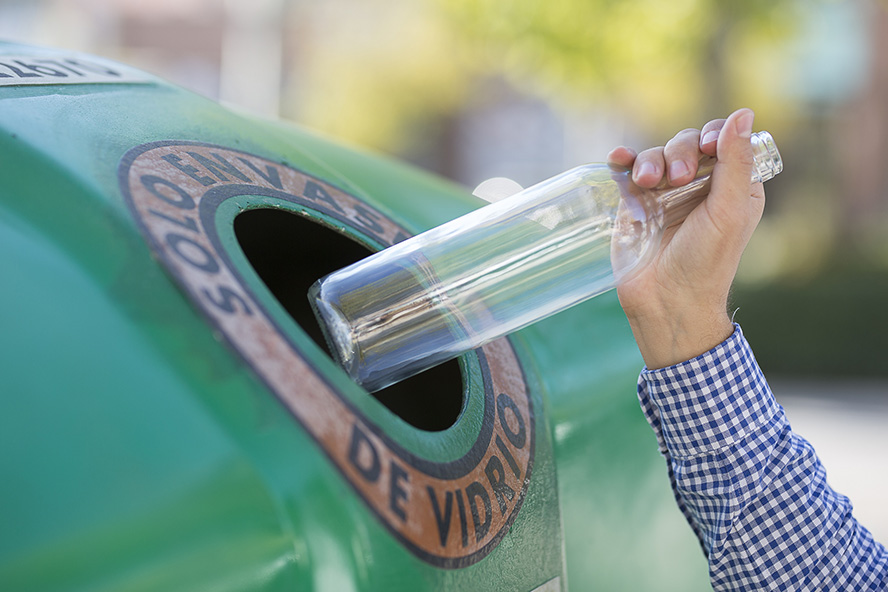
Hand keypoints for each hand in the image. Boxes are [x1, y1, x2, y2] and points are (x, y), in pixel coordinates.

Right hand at [607, 108, 765, 368]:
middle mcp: (699, 186)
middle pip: (687, 144)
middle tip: (675, 180)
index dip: (713, 136)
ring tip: (646, 183)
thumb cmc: (706, 262)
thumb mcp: (728, 210)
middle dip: (679, 153)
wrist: (665, 300)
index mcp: (732, 186)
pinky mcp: (636, 204)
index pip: (723, 141)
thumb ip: (735, 162)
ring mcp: (665, 195)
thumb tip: (743, 113)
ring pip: (656, 155)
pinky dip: (623, 161)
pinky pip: (628, 171)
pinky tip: (619, 159)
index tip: (707, 148)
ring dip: (650, 161)